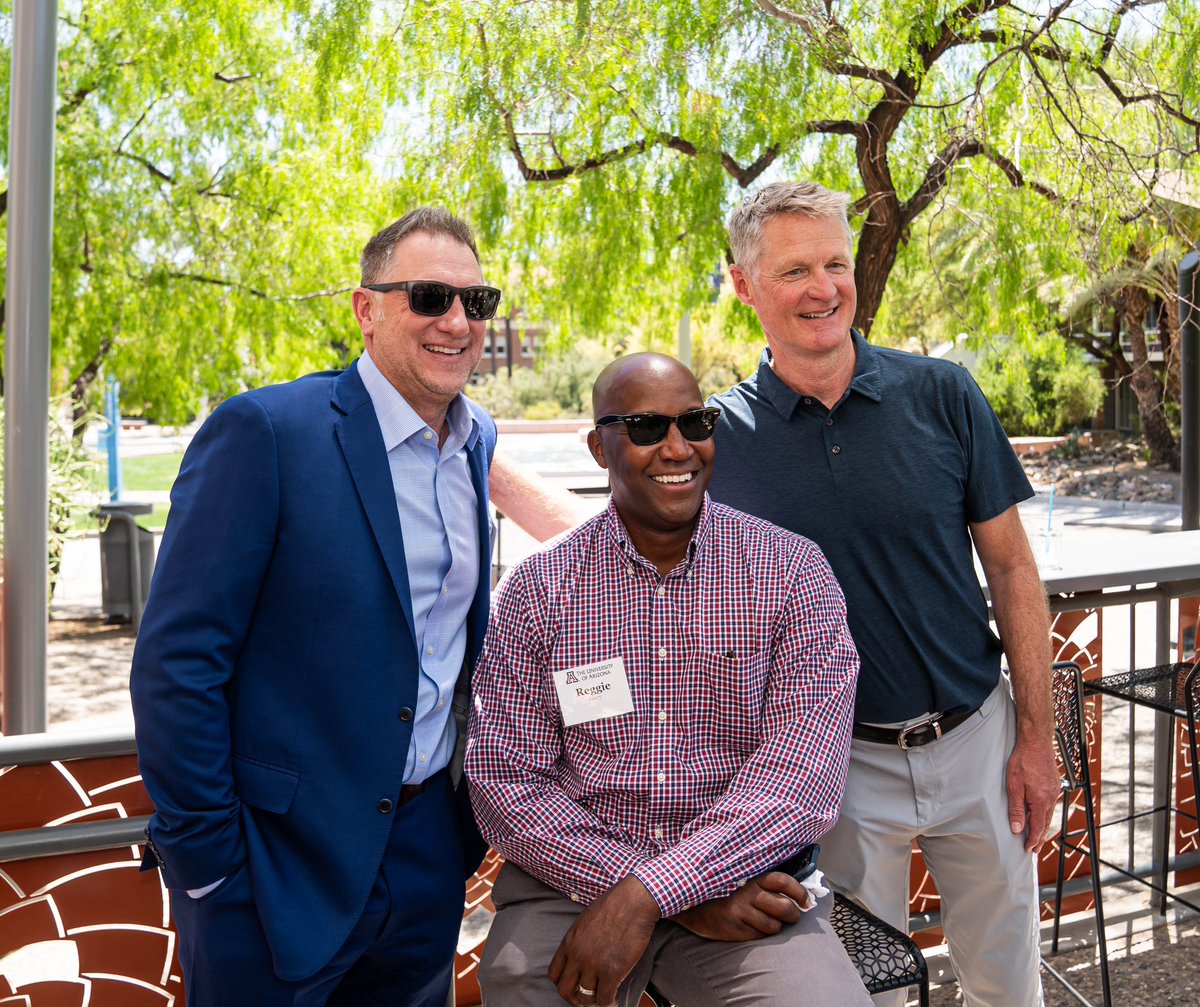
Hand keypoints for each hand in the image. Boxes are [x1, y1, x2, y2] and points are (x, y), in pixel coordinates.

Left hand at [548, 875, 660, 1005]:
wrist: (633, 902)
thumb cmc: (613, 905)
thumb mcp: (585, 920)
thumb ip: (578, 940)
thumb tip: (581, 952)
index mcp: (569, 942)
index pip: (554, 974)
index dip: (563, 983)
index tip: (573, 986)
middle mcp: (577, 956)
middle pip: (565, 990)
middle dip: (574, 998)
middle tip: (585, 1000)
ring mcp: (594, 965)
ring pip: (585, 998)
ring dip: (593, 1002)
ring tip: (602, 999)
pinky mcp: (612, 972)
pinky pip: (604, 998)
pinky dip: (609, 1003)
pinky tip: (614, 1001)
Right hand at [672, 871, 809, 941]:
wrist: (688, 904)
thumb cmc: (721, 891)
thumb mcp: (740, 879)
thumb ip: (762, 882)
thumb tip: (795, 893)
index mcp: (751, 876)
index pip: (782, 881)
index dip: (799, 892)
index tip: (805, 901)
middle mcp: (746, 892)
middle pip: (784, 907)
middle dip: (793, 915)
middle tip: (792, 917)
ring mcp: (739, 910)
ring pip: (773, 926)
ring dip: (775, 927)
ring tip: (767, 923)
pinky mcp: (733, 928)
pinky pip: (759, 936)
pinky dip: (760, 935)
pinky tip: (751, 928)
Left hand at [1006, 734, 1061, 852]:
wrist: (1036, 742)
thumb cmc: (1023, 761)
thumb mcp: (1014, 786)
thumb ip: (1016, 809)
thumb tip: (1017, 829)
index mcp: (1041, 801)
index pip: (1038, 827)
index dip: (1032, 840)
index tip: (1028, 850)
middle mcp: (1051, 798)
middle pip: (1046, 823)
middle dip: (1039, 837)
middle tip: (1034, 849)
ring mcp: (1055, 791)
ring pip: (1050, 814)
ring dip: (1043, 826)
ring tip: (1037, 835)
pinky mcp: (1054, 785)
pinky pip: (1051, 804)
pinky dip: (1046, 814)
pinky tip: (1041, 814)